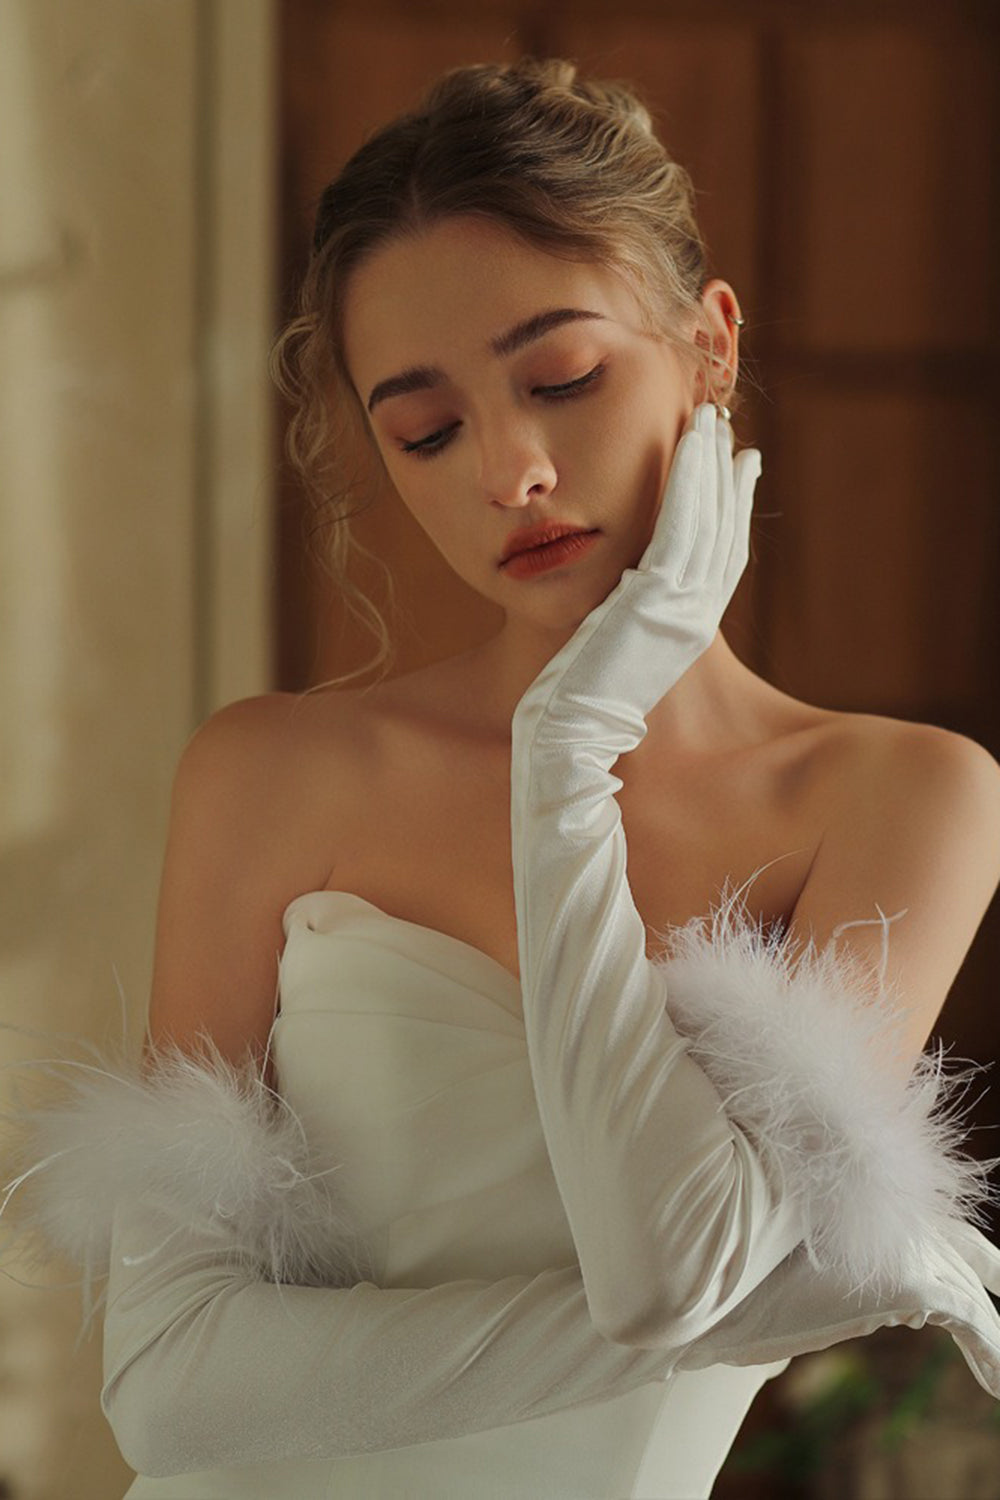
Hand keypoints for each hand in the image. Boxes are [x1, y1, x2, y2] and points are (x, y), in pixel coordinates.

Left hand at [513, 402, 761, 758]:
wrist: (566, 741)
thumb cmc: (570, 706)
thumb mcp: (606, 650)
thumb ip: (622, 615)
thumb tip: (616, 591)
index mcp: (684, 631)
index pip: (719, 559)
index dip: (731, 511)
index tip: (735, 471)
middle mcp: (692, 619)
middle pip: (722, 534)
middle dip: (726, 479)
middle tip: (727, 432)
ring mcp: (679, 611)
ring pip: (705, 523)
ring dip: (709, 467)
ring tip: (710, 423)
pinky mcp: (654, 601)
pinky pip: (679, 529)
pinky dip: (689, 484)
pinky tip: (691, 447)